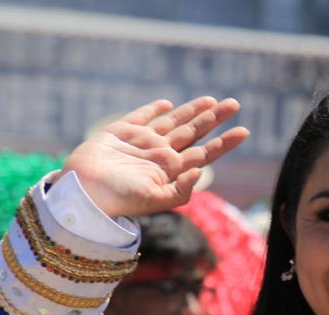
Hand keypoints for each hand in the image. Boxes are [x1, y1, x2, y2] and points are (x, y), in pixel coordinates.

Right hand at [59, 97, 248, 217]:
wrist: (83, 192)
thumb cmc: (119, 199)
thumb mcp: (156, 200)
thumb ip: (182, 189)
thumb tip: (202, 170)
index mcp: (172, 171)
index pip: (205, 154)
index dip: (225, 142)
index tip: (245, 131)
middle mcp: (160, 156)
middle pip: (194, 133)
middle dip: (214, 119)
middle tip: (235, 104)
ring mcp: (141, 142)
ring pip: (173, 122)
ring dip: (193, 111)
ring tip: (213, 101)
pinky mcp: (120, 132)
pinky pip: (141, 117)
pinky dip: (154, 110)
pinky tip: (168, 104)